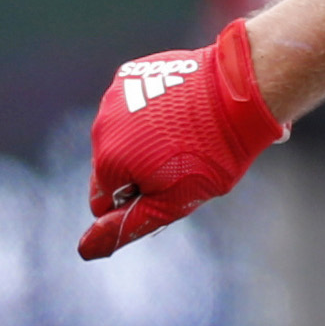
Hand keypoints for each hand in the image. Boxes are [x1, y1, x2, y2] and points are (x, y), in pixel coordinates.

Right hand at [81, 21, 281, 259]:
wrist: (239, 93)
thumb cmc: (213, 153)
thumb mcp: (176, 200)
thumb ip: (130, 224)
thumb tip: (85, 251)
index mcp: (107, 162)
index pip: (103, 201)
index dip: (138, 202)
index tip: (170, 187)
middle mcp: (100, 127)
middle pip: (111, 167)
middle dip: (140, 171)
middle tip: (184, 161)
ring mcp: (113, 97)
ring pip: (122, 134)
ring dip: (146, 140)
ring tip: (188, 134)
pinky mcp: (130, 74)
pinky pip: (134, 103)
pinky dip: (153, 110)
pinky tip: (185, 109)